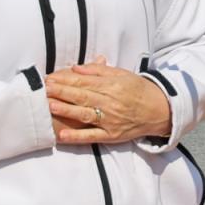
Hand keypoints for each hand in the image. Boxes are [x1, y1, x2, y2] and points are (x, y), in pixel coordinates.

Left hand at [45, 57, 170, 144]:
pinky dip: (76, 136)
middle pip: (82, 96)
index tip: (50, 78)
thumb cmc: (138, 90)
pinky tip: (62, 134)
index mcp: (112, 85)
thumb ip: (98, 71)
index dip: (66, 80)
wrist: (160, 110)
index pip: (84, 82)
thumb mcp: (122, 74)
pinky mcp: (111, 135)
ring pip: (84, 114)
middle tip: (44, 89)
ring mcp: (110, 120)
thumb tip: (76, 68)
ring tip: (50, 105)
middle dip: (61, 92)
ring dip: (66, 110)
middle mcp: (110, 102)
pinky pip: (91, 136)